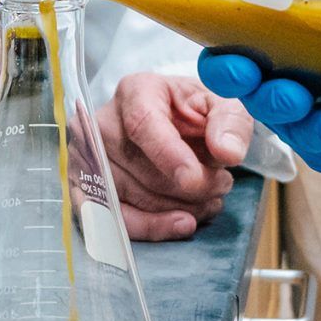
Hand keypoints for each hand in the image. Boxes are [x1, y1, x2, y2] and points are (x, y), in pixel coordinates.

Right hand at [97, 72, 255, 239]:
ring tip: (208, 199)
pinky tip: (182, 223)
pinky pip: (117, 220)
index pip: (142, 124)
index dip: (168, 155)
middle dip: (190, 186)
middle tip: (221, 183)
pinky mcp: (89, 190)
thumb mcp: (222, 104)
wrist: (175, 125)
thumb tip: (227, 151)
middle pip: (140, 167)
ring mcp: (91, 159)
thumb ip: (230, 122)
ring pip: (133, 197)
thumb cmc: (193, 112)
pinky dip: (153, 227)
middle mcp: (104, 123)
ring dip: (179, 207)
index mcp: (136, 92)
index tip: (194, 177)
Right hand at [199, 44, 320, 174]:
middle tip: (254, 74)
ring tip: (303, 101)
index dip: (220, 60)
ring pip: (293, 126)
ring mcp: (319, 117)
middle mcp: (287, 84)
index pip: (230, 58)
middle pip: (252, 95)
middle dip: (247, 89)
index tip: (224, 51)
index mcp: (273, 45)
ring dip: (292, 116)